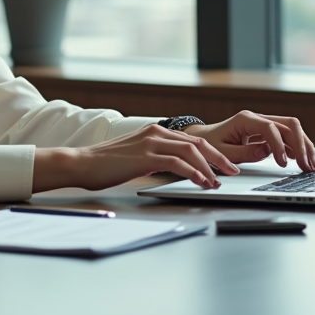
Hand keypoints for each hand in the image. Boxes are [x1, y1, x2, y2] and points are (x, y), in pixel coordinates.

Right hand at [32, 125, 239, 192]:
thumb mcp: (136, 157)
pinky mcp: (145, 156)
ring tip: (219, 182)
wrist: (82, 163)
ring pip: (191, 151)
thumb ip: (156, 158)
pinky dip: (193, 173)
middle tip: (232, 171)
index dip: (212, 153)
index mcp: (154, 131)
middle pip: (197, 143)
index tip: (224, 166)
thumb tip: (176, 170)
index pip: (191, 141)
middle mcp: (155, 132)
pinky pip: (177, 163)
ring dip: (209, 168)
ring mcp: (150, 143)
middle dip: (218, 158)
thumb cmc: (105, 164)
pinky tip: (201, 183)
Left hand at [183, 111, 314, 171]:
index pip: (270, 128)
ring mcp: (264, 123)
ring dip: (304, 146)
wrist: (204, 138)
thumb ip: (244, 153)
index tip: (283, 164)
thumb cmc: (210, 145)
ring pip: (292, 129)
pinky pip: (288, 136)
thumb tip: (267, 152)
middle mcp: (257, 118)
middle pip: (288, 124)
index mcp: (245, 120)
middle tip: (307, 165)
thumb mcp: (222, 152)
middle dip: (301, 144)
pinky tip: (306, 160)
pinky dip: (299, 147)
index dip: (279, 145)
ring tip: (312, 166)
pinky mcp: (268, 132)